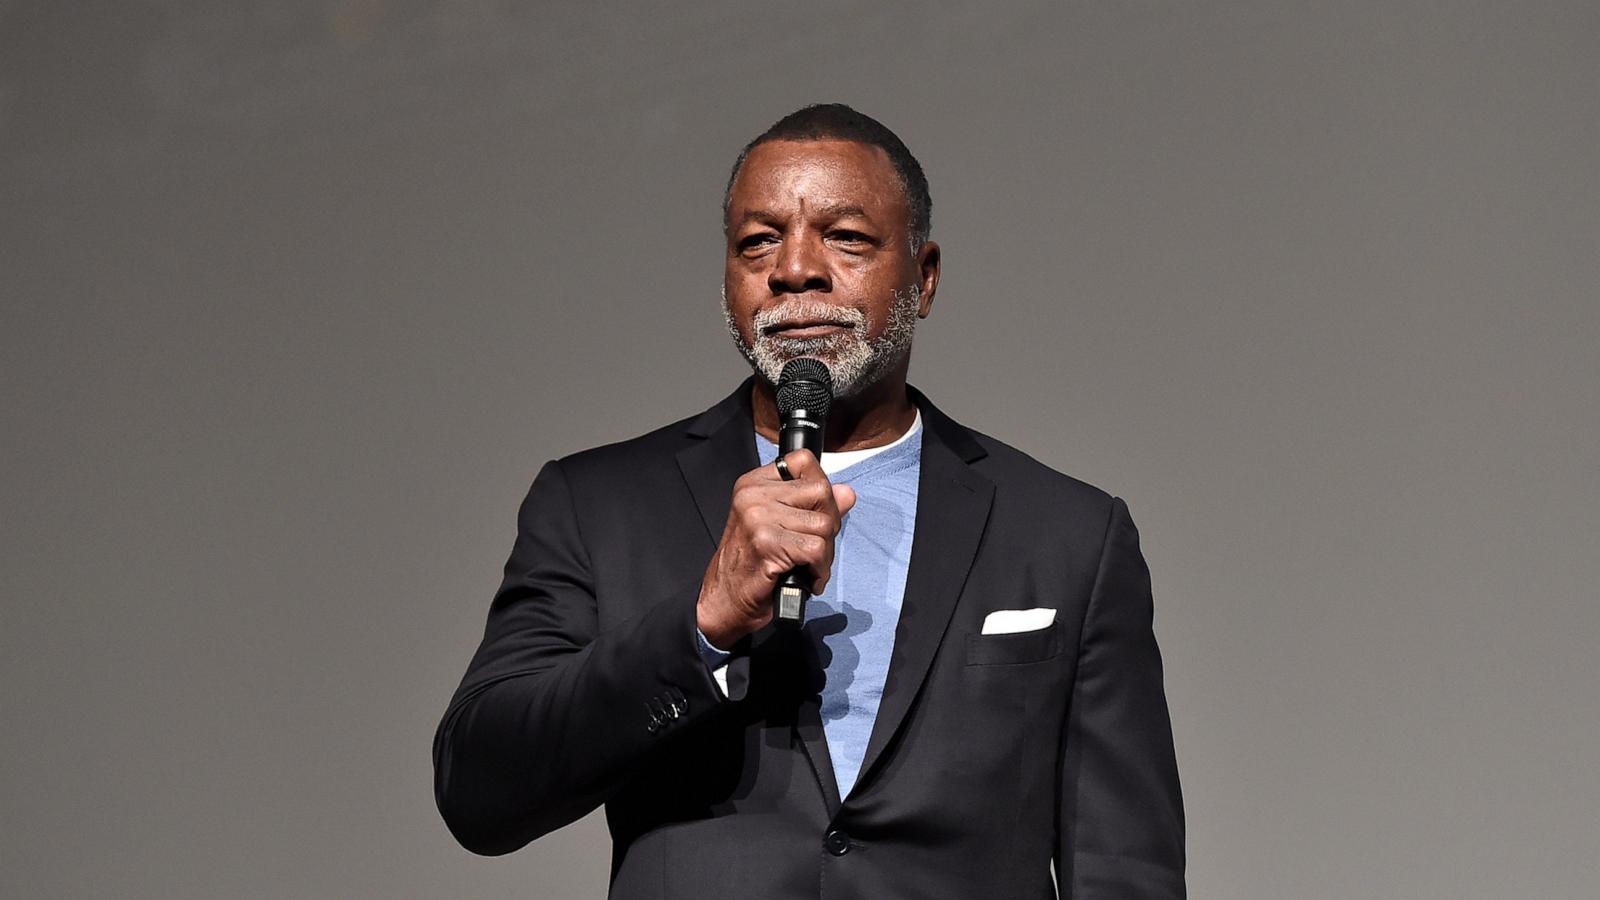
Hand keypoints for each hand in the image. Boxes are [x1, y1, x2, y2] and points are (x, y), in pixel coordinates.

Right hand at [696, 449, 856, 649]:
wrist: (725, 600)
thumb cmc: (751, 565)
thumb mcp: (781, 526)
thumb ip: (813, 506)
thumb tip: (846, 492)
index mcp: (754, 483)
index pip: (803, 461)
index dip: (820, 489)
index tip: (814, 514)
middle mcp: (753, 495)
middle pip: (822, 493)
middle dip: (828, 525)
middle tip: (814, 548)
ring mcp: (758, 517)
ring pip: (824, 524)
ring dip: (825, 554)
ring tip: (809, 566)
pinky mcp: (766, 543)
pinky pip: (816, 550)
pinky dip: (819, 570)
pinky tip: (807, 578)